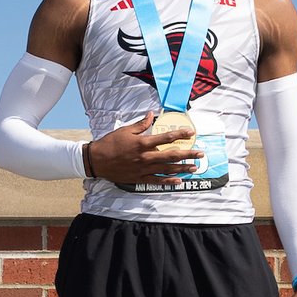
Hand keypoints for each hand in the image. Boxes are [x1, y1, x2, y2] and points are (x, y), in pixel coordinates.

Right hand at [87, 112, 203, 185]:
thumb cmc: (110, 143)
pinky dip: (169, 181)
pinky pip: (157, 180)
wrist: (96, 160)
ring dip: (182, 168)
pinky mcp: (139, 178)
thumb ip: (140, 125)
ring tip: (194, 168)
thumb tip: (151, 115)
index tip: (191, 133)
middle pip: (171, 155)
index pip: (166, 138)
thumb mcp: (125, 130)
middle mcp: (145, 157)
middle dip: (188, 154)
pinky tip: (179, 181)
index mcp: (142, 143)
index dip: (180, 135)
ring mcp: (143, 169)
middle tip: (200, 154)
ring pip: (167, 169)